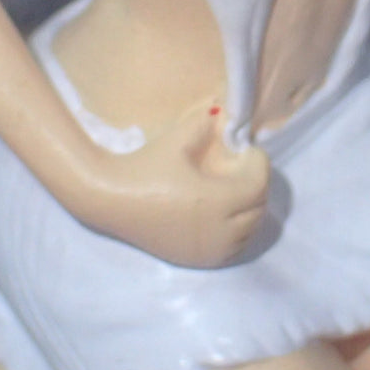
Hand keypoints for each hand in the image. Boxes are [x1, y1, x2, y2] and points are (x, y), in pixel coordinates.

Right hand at [71, 104, 271, 267]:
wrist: (110, 199)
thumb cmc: (144, 167)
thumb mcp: (177, 140)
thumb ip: (205, 123)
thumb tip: (223, 110)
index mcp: (215, 202)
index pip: (258, 186)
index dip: (259, 165)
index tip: (248, 150)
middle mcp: (217, 232)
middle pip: (258, 210)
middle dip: (256, 185)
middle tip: (241, 167)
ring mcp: (207, 250)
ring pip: (249, 232)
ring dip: (250, 210)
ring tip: (234, 189)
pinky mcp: (196, 259)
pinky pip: (232, 249)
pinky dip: (237, 232)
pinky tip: (224, 214)